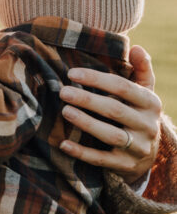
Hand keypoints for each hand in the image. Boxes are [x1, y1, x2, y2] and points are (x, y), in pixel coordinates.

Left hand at [58, 45, 161, 183]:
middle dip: (88, 100)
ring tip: (65, 111)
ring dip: (87, 123)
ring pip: (111, 135)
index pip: (124, 87)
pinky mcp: (125, 166)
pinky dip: (82, 153)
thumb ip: (141, 69)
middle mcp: (148, 126)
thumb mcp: (145, 92)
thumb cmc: (138, 113)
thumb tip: (135, 47)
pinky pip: (102, 160)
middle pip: (115, 110)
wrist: (149, 155)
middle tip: (63, 92)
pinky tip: (63, 144)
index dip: (98, 80)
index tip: (72, 74)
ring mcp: (138, 148)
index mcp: (150, 103)